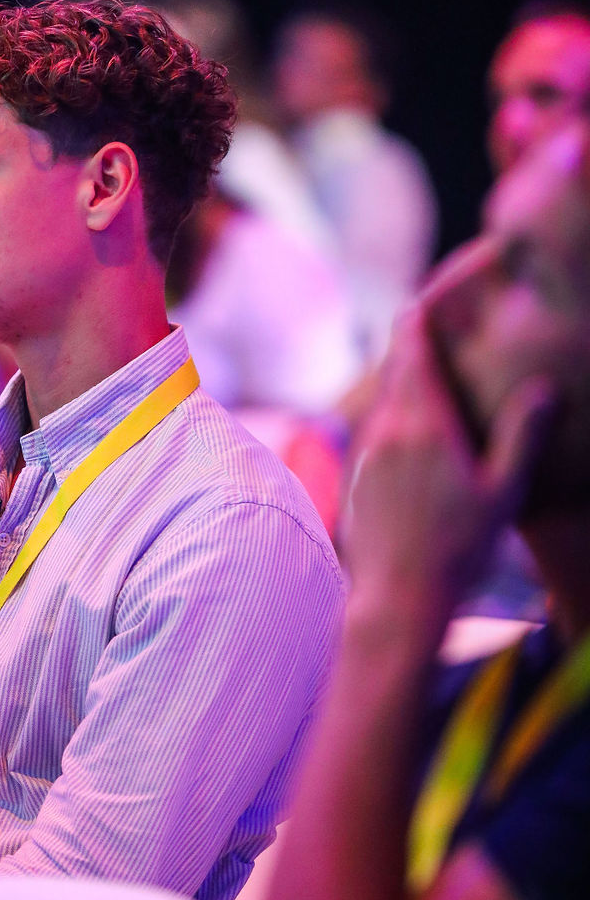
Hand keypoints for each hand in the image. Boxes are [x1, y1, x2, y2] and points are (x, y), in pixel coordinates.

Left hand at [344, 304, 553, 645]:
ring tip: (427, 375)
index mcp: (424, 424)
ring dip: (402, 384)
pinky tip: (413, 433)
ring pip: (382, 401)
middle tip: (430, 324)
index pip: (411, 351)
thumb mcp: (504, 492)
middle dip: (411, 345)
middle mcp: (387, 430)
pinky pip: (375, 432)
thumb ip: (521, 434)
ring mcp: (366, 455)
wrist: (396, 602)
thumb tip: (543, 387)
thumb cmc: (458, 551)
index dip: (417, 319)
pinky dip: (393, 418)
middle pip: (393, 369)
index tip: (426, 297)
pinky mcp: (357, 479)